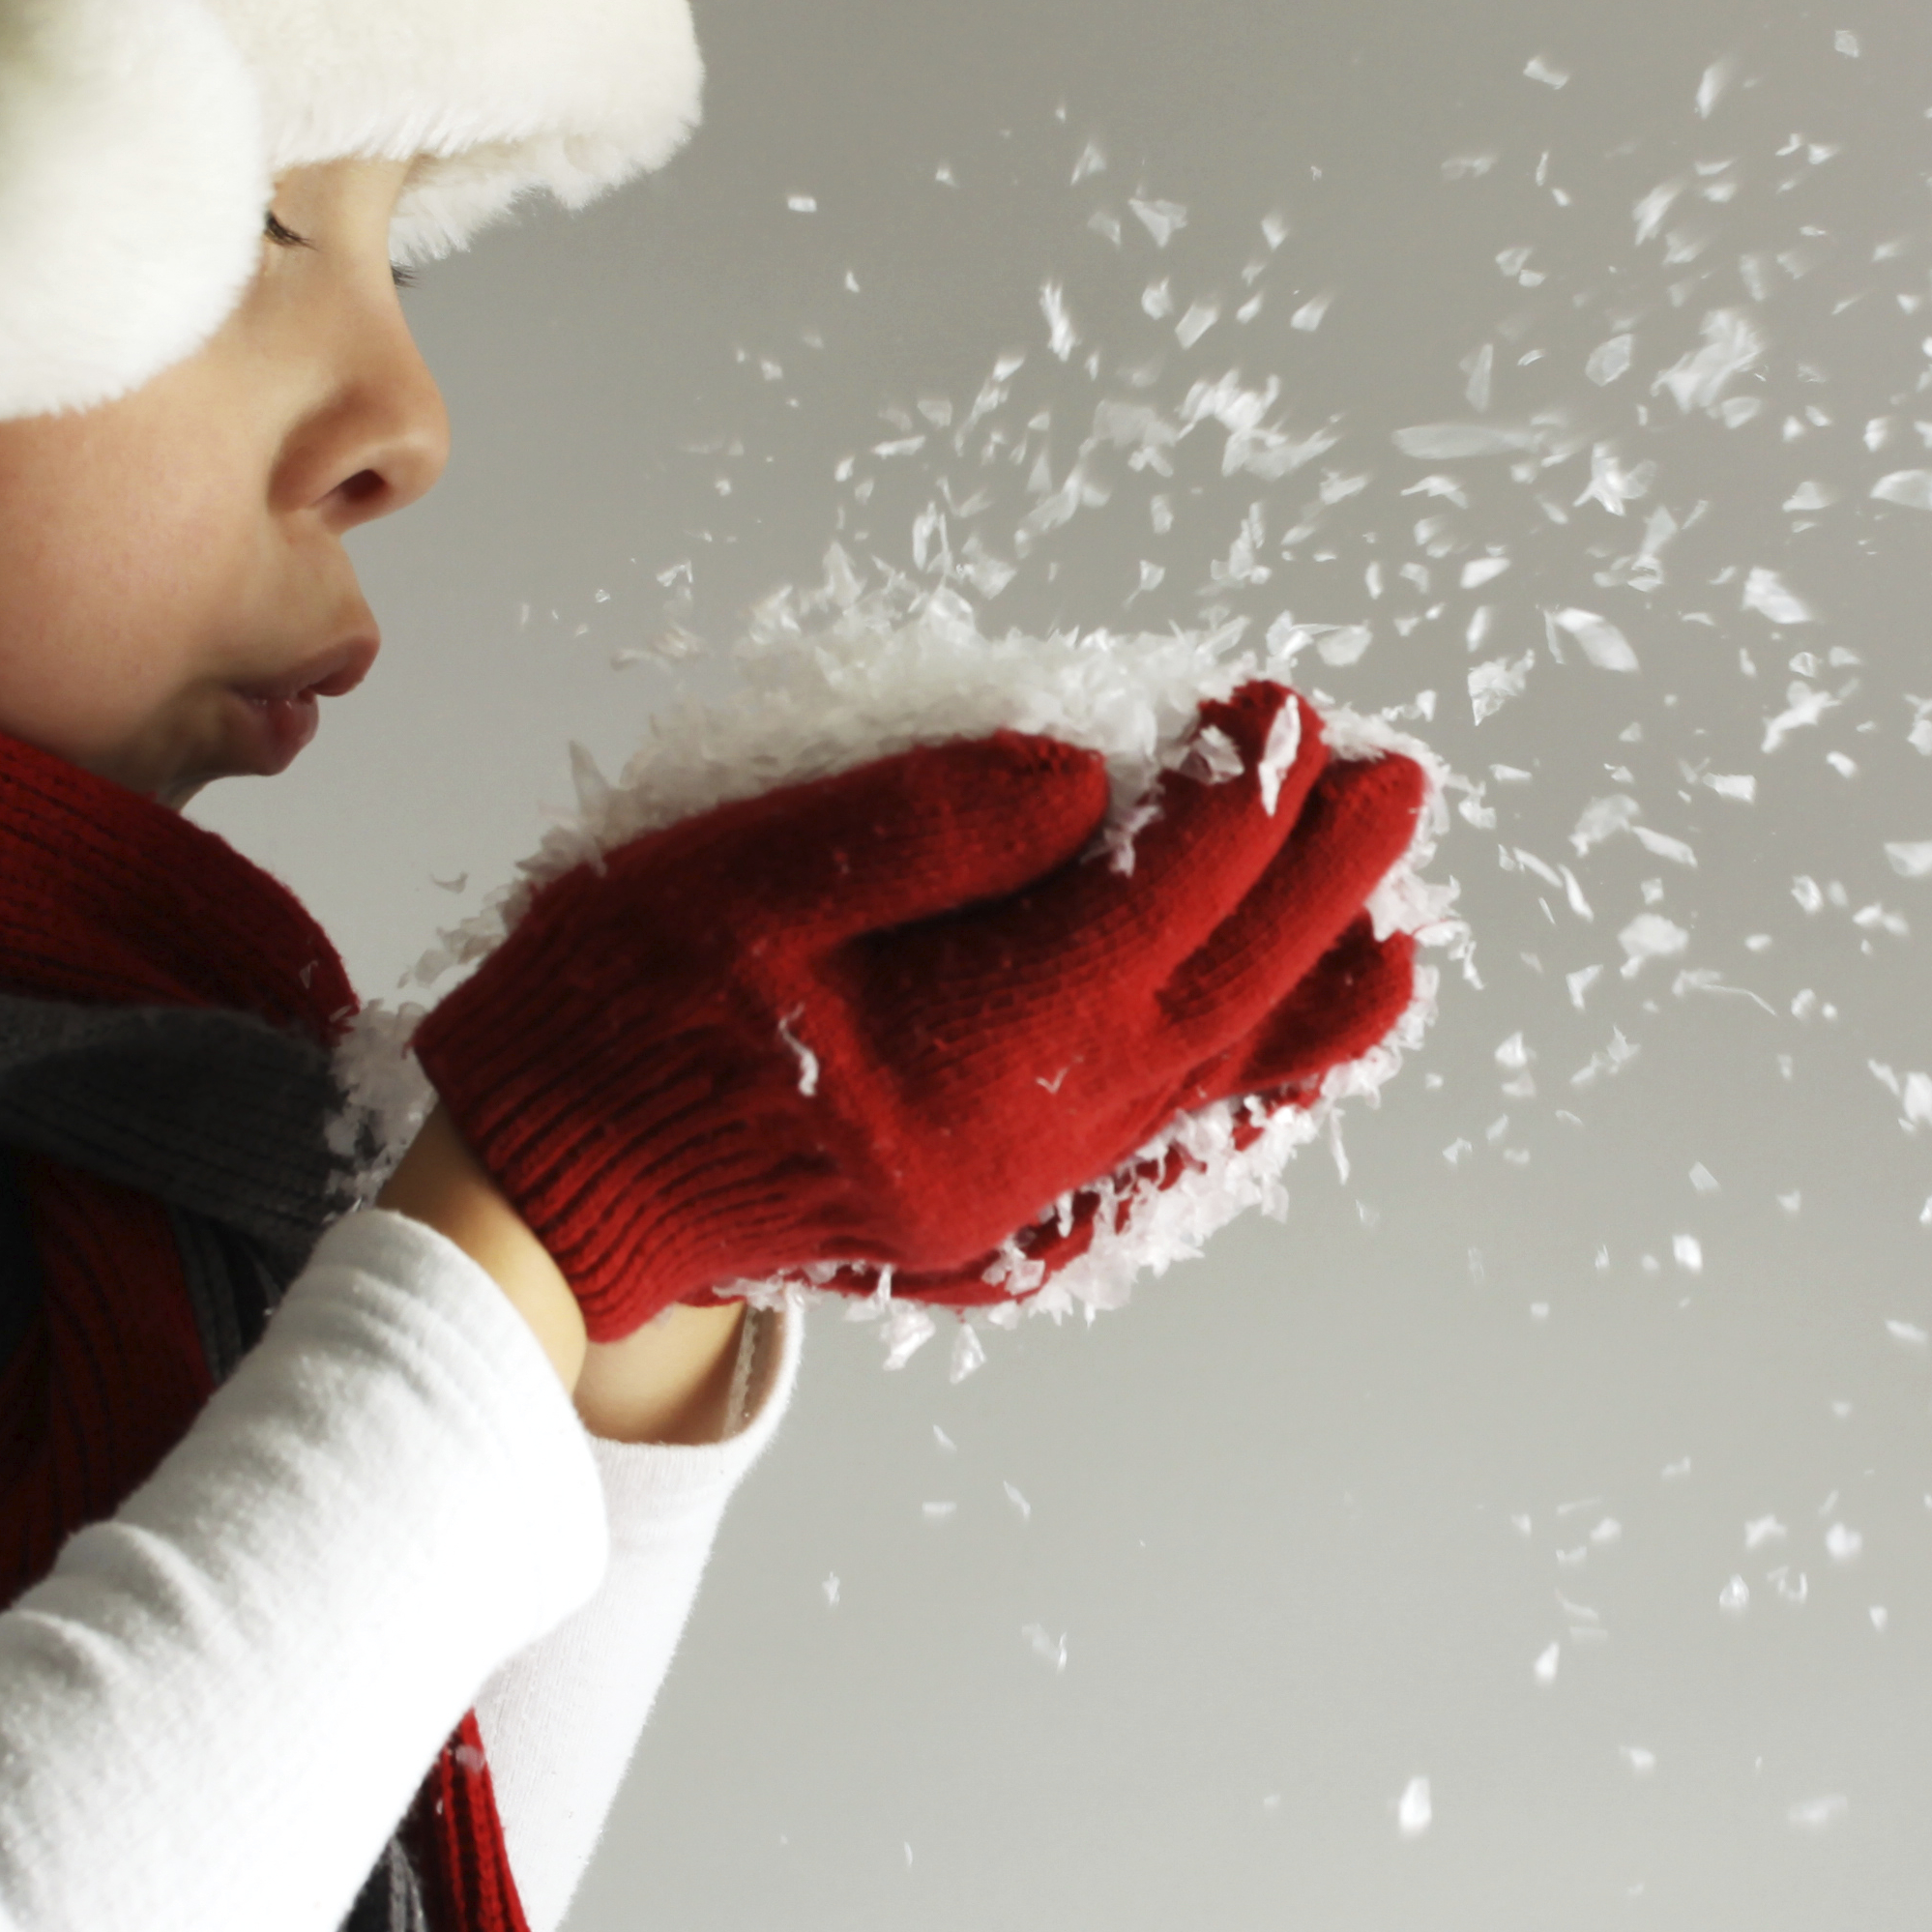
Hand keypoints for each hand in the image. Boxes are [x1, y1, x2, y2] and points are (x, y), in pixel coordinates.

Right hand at [410, 683, 1423, 1337]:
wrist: (535, 1193)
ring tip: (1396, 918)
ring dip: (1305, 996)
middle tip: (1394, 779)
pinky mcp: (991, 1225)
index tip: (1283, 706)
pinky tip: (1288, 1053)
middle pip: (1209, 1004)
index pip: (1143, 915)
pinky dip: (1240, 1096)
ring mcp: (1008, 1207)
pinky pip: (1156, 1156)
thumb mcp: (733, 876)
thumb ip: (917, 826)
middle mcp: (1008, 1156)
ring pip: (1205, 1090)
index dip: (1233, 803)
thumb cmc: (608, 1016)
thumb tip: (1088, 778)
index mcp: (949, 1067)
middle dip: (1314, 888)